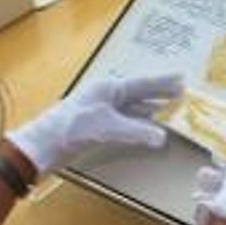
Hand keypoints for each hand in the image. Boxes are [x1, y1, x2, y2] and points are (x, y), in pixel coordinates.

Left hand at [7, 74, 182, 173]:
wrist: (44, 145)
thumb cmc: (72, 129)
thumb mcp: (109, 128)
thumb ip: (137, 131)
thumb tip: (162, 136)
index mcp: (109, 88)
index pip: (143, 84)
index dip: (163, 82)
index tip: (182, 79)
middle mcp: (107, 95)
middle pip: (139, 92)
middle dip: (160, 93)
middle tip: (180, 91)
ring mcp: (102, 110)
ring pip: (133, 106)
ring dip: (152, 108)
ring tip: (170, 107)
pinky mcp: (98, 125)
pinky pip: (127, 119)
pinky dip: (141, 122)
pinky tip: (148, 126)